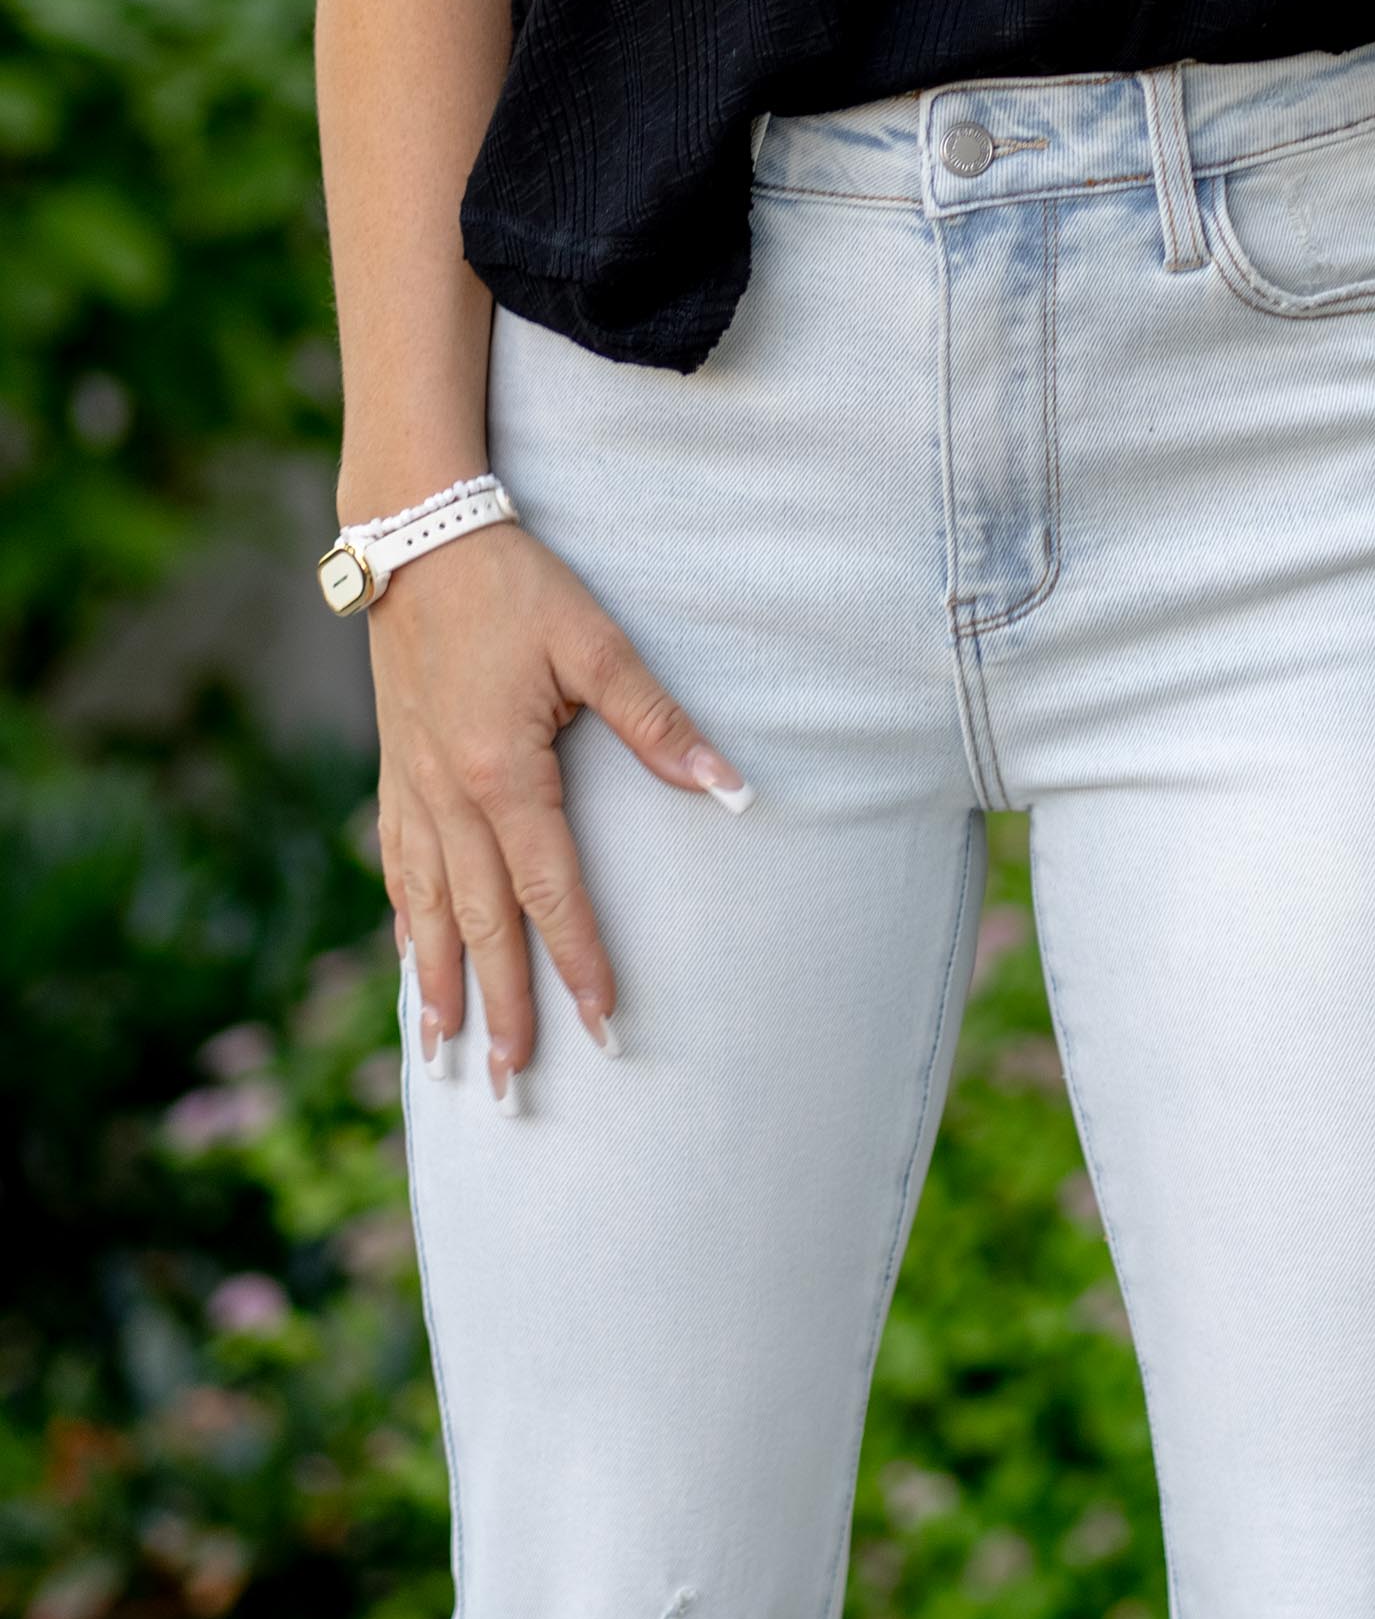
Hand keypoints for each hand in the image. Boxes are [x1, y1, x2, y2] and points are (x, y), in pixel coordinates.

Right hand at [369, 521, 752, 1109]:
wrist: (413, 531)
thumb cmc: (514, 584)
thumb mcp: (596, 644)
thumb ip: (662, 724)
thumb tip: (734, 789)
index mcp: (503, 774)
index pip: (551, 894)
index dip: (580, 965)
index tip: (602, 1029)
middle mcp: (448, 797)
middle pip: (482, 925)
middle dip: (501, 1009)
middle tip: (512, 1087)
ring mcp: (412, 787)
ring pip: (428, 909)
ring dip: (440, 984)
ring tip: (444, 1051)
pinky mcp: (395, 770)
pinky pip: (399, 866)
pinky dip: (408, 921)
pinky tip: (413, 957)